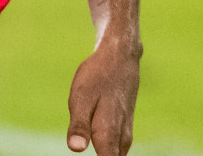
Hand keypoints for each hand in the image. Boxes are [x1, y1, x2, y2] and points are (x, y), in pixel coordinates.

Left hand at [66, 39, 140, 154]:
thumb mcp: (80, 97)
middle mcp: (121, 141)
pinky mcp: (124, 131)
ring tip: (90, 148)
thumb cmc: (96, 76)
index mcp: (109, 136)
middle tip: (81, 146)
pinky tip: (100, 152)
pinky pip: (116, 153)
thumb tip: (77, 149)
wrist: (120, 57)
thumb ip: (79, 125)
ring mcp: (125, 136)